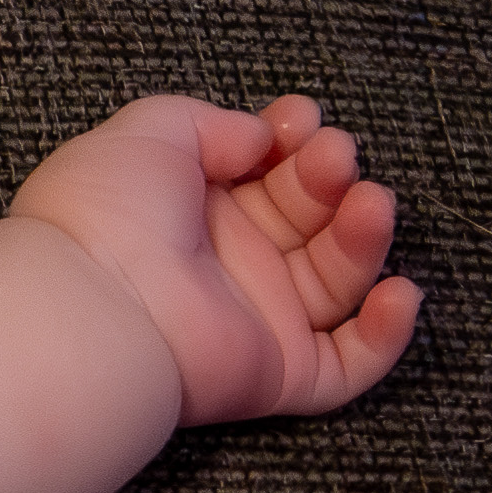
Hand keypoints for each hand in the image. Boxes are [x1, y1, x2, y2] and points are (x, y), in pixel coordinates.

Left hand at [12, 94, 421, 423]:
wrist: (92, 302)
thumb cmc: (106, 213)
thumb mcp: (149, 132)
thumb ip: (212, 123)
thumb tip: (260, 136)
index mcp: (191, 208)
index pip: (266, 172)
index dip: (294, 141)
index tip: (302, 118)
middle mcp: (226, 263)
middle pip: (307, 218)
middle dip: (329, 179)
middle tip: (335, 156)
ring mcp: (255, 320)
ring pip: (336, 282)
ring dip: (364, 239)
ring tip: (371, 203)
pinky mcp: (276, 374)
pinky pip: (348, 367)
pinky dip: (385, 336)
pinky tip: (399, 292)